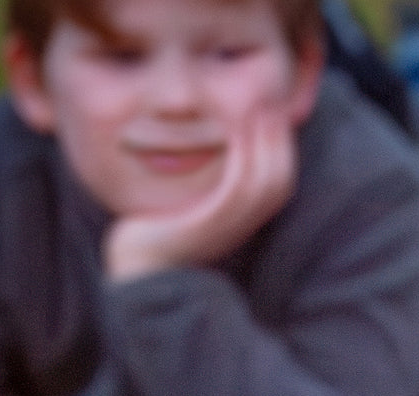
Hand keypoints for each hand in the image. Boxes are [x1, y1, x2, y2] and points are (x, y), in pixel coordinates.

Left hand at [104, 107, 297, 280]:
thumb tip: (199, 148)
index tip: (273, 115)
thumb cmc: (153, 237)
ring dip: (268, 145)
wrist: (136, 270)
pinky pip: (237, 191)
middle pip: (279, 184)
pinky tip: (237, 136)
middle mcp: (239, 228)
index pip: (277, 186)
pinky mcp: (207, 227)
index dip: (282, 151)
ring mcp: (226, 229)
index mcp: (239, 223)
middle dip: (280, 142)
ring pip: (265, 185)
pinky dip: (244, 161)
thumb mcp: (183, 206)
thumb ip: (199, 185)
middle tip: (273, 104)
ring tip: (262, 111)